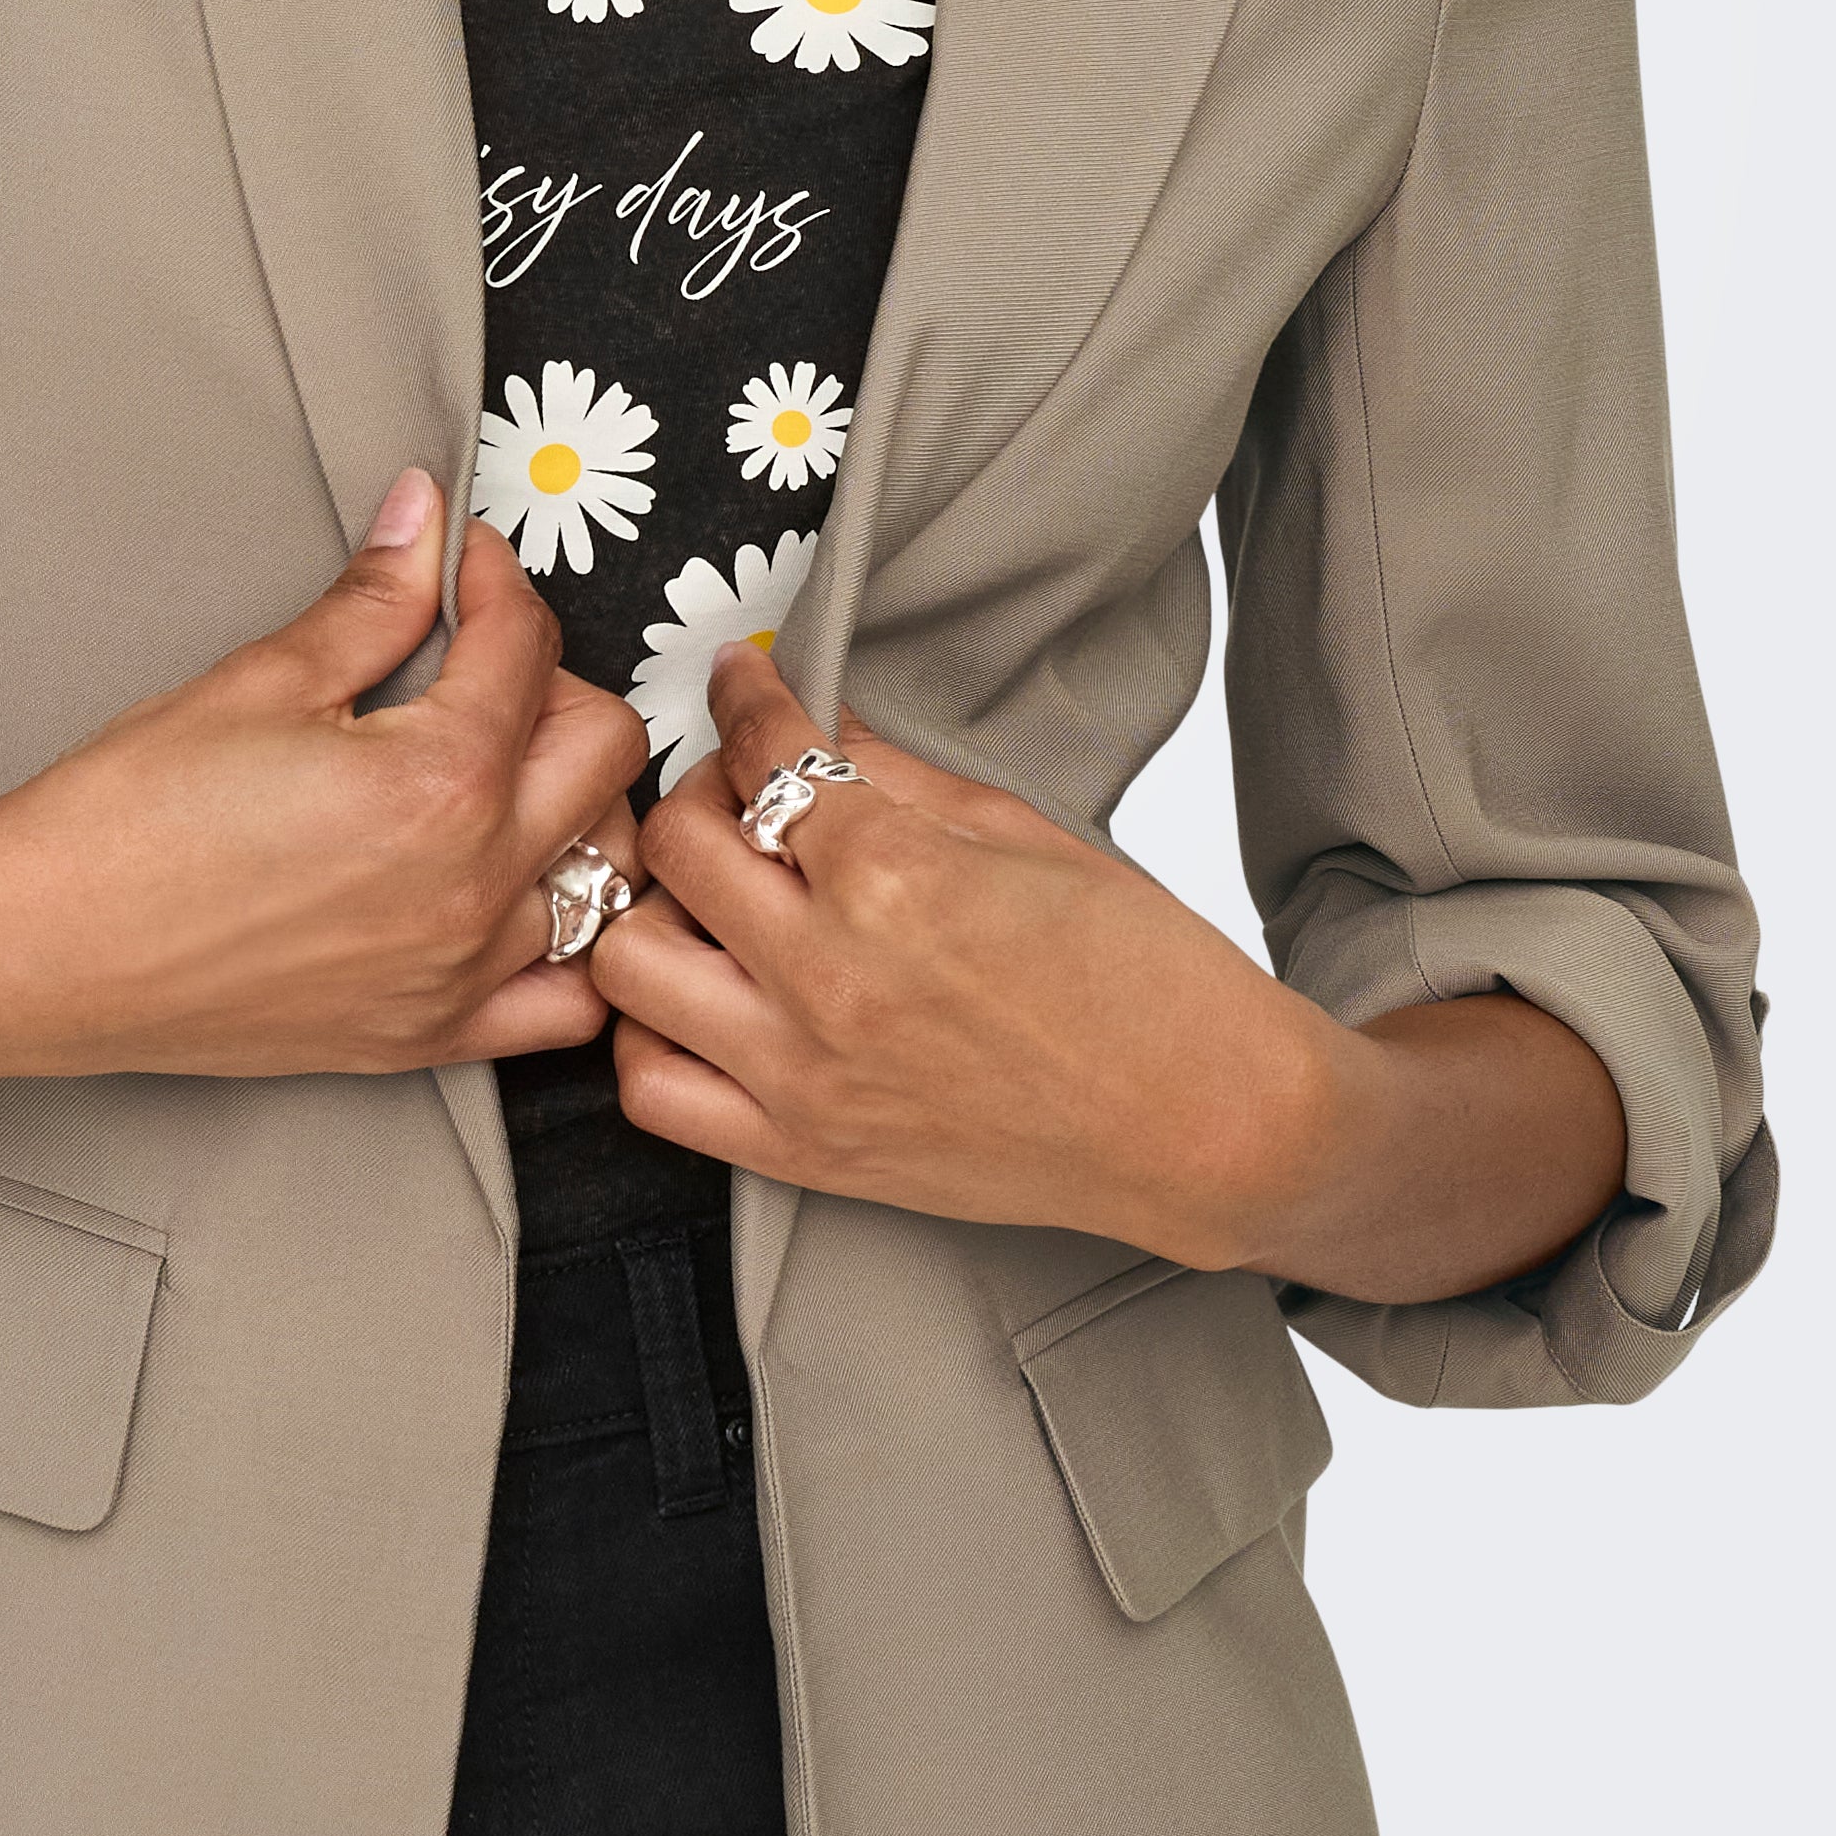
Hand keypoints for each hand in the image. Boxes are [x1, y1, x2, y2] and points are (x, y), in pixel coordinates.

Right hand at [0, 473, 649, 1082]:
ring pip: (605, 871)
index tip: (459, 564)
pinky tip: (513, 892)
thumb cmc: (127, 821)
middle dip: (553, 677)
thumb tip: (424, 517)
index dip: (494, 580)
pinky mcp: (427, 1037)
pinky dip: (570, 943)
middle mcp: (474, 887)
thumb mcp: (261, 680)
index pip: (527, 648)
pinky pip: (566, 1000)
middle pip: (602, 748)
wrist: (39, 951)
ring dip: (577, 801)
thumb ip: (373, 600)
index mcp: (440, 784)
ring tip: (503, 765)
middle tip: (475, 657)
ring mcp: (460, 973)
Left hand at [589, 640, 1344, 1267]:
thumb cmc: (1144, 978)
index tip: (743, 679)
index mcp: (894, 878)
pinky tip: (706, 996)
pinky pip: (653, 1094)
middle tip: (745, 789)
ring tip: (716, 899)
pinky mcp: (804, 1156)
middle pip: (677, 842)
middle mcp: (830, 978)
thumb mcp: (1023, 832)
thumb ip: (894, 774)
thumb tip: (808, 720)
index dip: (744, 693)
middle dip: (702, 789)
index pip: (762, 752)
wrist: (1206, 1127)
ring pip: (628, 963)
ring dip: (658, 911)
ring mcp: (806, 1076)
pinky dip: (655, 1033)